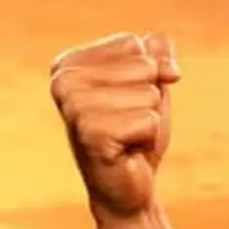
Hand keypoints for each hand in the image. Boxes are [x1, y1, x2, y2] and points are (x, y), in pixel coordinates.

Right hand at [49, 32, 179, 225]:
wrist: (128, 184)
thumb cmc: (135, 130)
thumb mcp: (150, 82)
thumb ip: (157, 51)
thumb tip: (165, 65)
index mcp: (68, 64)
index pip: (134, 43)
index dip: (148, 72)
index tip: (129, 99)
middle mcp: (63, 82)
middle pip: (144, 66)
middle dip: (149, 96)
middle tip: (128, 121)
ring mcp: (73, 108)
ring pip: (149, 93)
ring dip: (148, 119)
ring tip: (127, 136)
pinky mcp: (91, 134)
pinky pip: (148, 119)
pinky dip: (148, 137)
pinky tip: (127, 149)